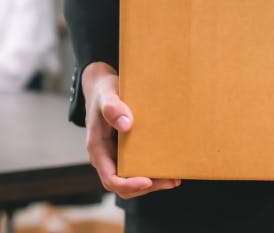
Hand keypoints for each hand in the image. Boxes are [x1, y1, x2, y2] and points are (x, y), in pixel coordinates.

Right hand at [82, 61, 180, 198]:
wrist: (103, 87)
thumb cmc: (103, 91)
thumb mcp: (106, 95)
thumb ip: (112, 108)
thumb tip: (126, 125)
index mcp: (97, 148)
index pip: (111, 178)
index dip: (128, 184)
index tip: (147, 181)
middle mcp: (106, 156)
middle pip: (124, 185)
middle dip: (147, 186)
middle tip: (171, 180)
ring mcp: (116, 155)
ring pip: (132, 178)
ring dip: (154, 181)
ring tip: (175, 177)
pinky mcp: (127, 150)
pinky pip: (138, 166)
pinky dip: (153, 169)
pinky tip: (170, 165)